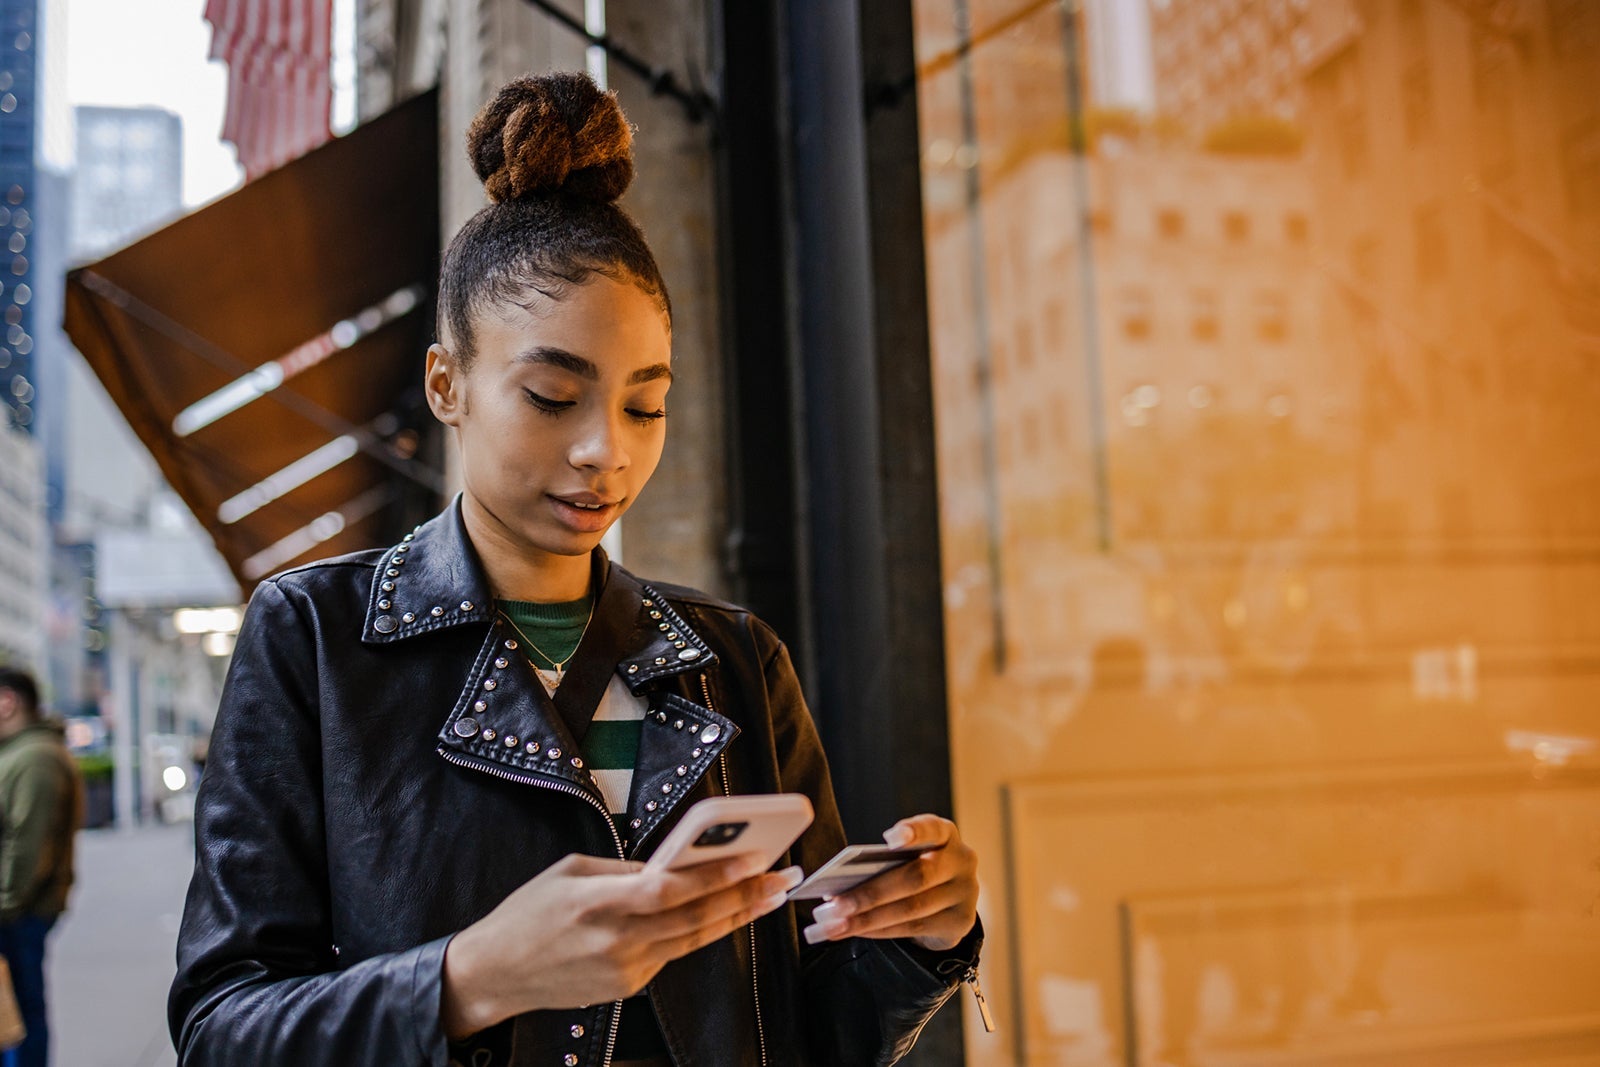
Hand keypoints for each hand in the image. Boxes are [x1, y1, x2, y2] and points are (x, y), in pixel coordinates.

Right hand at [442, 851, 801, 1038]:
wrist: (495, 973)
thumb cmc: (529, 911)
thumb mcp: (571, 872)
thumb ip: (625, 870)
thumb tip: (673, 864)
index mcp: (599, 903)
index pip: (671, 890)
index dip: (717, 876)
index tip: (755, 859)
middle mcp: (617, 940)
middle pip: (695, 918)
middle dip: (746, 897)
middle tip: (783, 877)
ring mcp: (625, 969)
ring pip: (693, 940)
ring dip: (736, 916)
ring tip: (770, 895)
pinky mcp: (628, 988)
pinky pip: (672, 954)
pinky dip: (699, 932)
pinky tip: (725, 914)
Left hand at [802, 814, 978, 951]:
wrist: (948, 903)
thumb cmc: (915, 869)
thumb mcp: (907, 856)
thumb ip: (885, 861)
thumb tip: (839, 885)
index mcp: (945, 834)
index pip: (931, 829)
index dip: (912, 832)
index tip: (888, 839)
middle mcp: (962, 860)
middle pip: (915, 877)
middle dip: (871, 893)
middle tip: (834, 904)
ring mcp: (966, 893)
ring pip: (911, 909)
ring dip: (867, 919)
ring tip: (834, 924)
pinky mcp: (961, 922)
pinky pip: (914, 928)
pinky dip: (879, 930)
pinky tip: (855, 931)